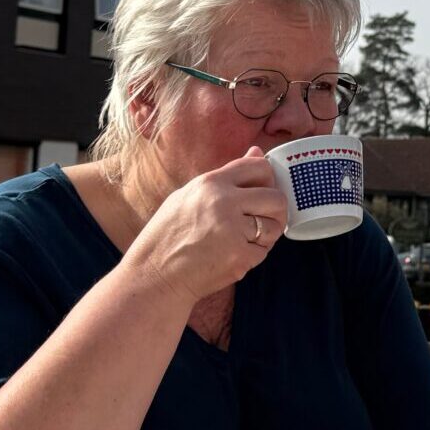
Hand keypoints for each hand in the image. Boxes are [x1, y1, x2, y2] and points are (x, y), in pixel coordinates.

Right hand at [129, 147, 288, 305]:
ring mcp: (233, 231)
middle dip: (276, 210)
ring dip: (266, 234)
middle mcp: (223, 203)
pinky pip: (264, 251)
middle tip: (263, 220)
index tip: (264, 191)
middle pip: (276, 198)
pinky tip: (233, 255)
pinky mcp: (239, 257)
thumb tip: (257, 153)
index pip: (259, 167)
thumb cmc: (168, 236)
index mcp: (210, 183)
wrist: (153, 275)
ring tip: (244, 239)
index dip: (269, 179)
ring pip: (274, 226)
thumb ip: (226, 176)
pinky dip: (254, 255)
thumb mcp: (188, 196)